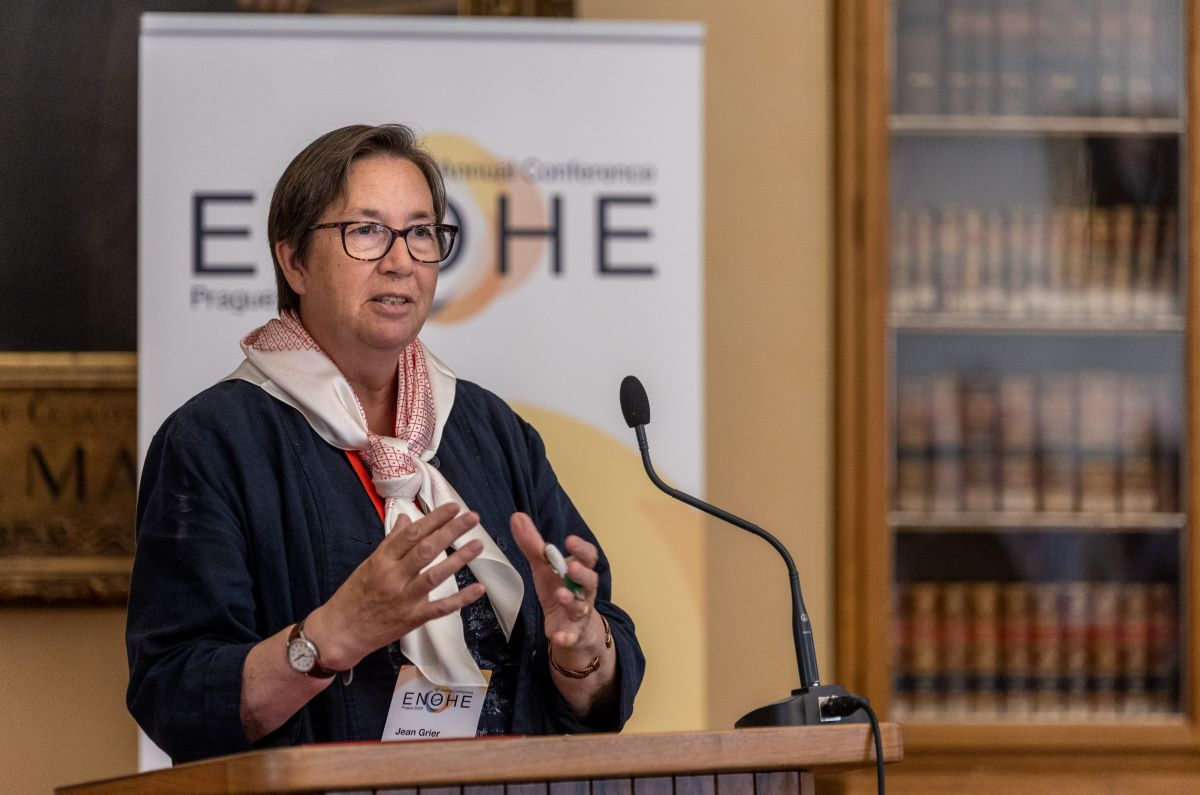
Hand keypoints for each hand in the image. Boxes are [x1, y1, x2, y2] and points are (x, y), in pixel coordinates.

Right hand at [305, 503, 485, 669]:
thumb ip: (391, 541)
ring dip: (459, 559)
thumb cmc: (354, 596)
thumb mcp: (369, 563)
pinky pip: (440, 608)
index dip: (434, 519)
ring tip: (477, 544)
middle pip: (426, 550)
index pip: (412, 534)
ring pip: (435, 576)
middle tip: (472, 517)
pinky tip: (478, 588)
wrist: (340, 632)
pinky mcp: (412, 619)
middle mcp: (394, 577)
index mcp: (382, 560)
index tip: (453, 507)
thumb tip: (406, 519)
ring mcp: (404, 599)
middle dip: (451, 531)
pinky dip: (461, 599)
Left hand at [510, 512, 607, 668]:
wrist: (570, 626)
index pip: (587, 557)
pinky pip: (571, 635)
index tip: (569, 540)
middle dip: (581, 573)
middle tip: (570, 566)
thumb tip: (517, 516)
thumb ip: (532, 544)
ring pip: (580, 606)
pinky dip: (566, 636)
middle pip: (590, 580)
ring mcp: (579, 612)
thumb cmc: (559, 589)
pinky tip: (558, 637)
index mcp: (578, 570)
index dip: (581, 549)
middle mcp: (584, 591)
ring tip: (561, 594)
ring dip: (572, 600)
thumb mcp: (544, 568)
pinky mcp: (572, 632)